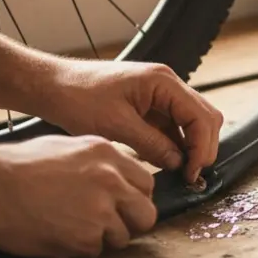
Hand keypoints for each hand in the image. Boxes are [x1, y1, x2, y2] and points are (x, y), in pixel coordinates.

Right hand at [0, 135, 156, 257]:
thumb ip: (98, 165)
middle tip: (105, 226)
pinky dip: (76, 251)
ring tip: (67, 228)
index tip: (120, 207)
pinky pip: (93, 254)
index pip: (146, 184)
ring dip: (100, 240)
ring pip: (121, 238)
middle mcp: (112, 180)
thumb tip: (117, 181)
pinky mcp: (85, 238)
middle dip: (130, 224)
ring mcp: (101, 211)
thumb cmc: (13, 167)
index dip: (133, 199)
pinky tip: (53, 236)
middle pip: (146, 214)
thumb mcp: (65, 149)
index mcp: (107, 155)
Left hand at [34, 60, 223, 182]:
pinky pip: (174, 127)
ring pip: (192, 123)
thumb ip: (152, 144)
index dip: (202, 147)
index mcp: (162, 82)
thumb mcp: (115, 125)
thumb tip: (178, 163)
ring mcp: (161, 95)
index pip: (201, 116)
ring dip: (190, 147)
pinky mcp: (151, 106)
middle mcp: (168, 84)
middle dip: (202, 147)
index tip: (192, 172)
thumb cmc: (78, 98)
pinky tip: (166, 162)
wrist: (52, 87)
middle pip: (205, 117)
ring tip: (180, 172)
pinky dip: (175, 145)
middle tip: (190, 175)